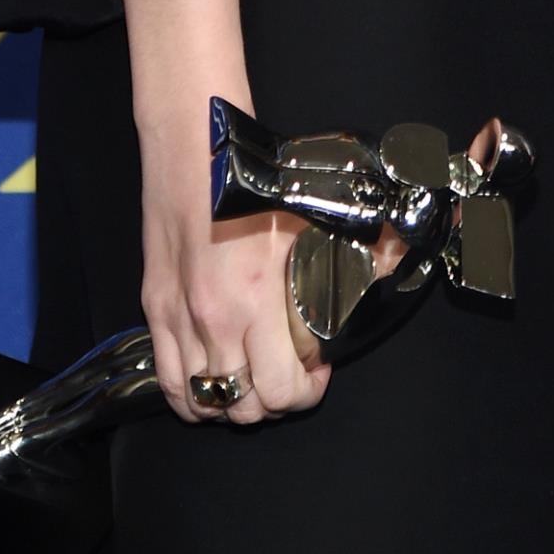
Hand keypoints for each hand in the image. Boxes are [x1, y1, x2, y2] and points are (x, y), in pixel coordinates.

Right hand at [140, 119, 331, 428]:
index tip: (318, 371)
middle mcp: (212, 321)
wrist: (194, 145)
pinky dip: (190, 396)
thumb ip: (357, 244)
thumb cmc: (252, 176)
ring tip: (252, 381)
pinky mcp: (154, 311)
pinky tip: (211, 382)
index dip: (306, 394)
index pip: (280, 390)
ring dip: (232, 404)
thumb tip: (399, 254)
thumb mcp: (310, 213)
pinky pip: (167, 382)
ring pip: (202, 404)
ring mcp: (177, 320)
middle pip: (243, 407)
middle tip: (290, 376)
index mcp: (255, 301)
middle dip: (274, 402)